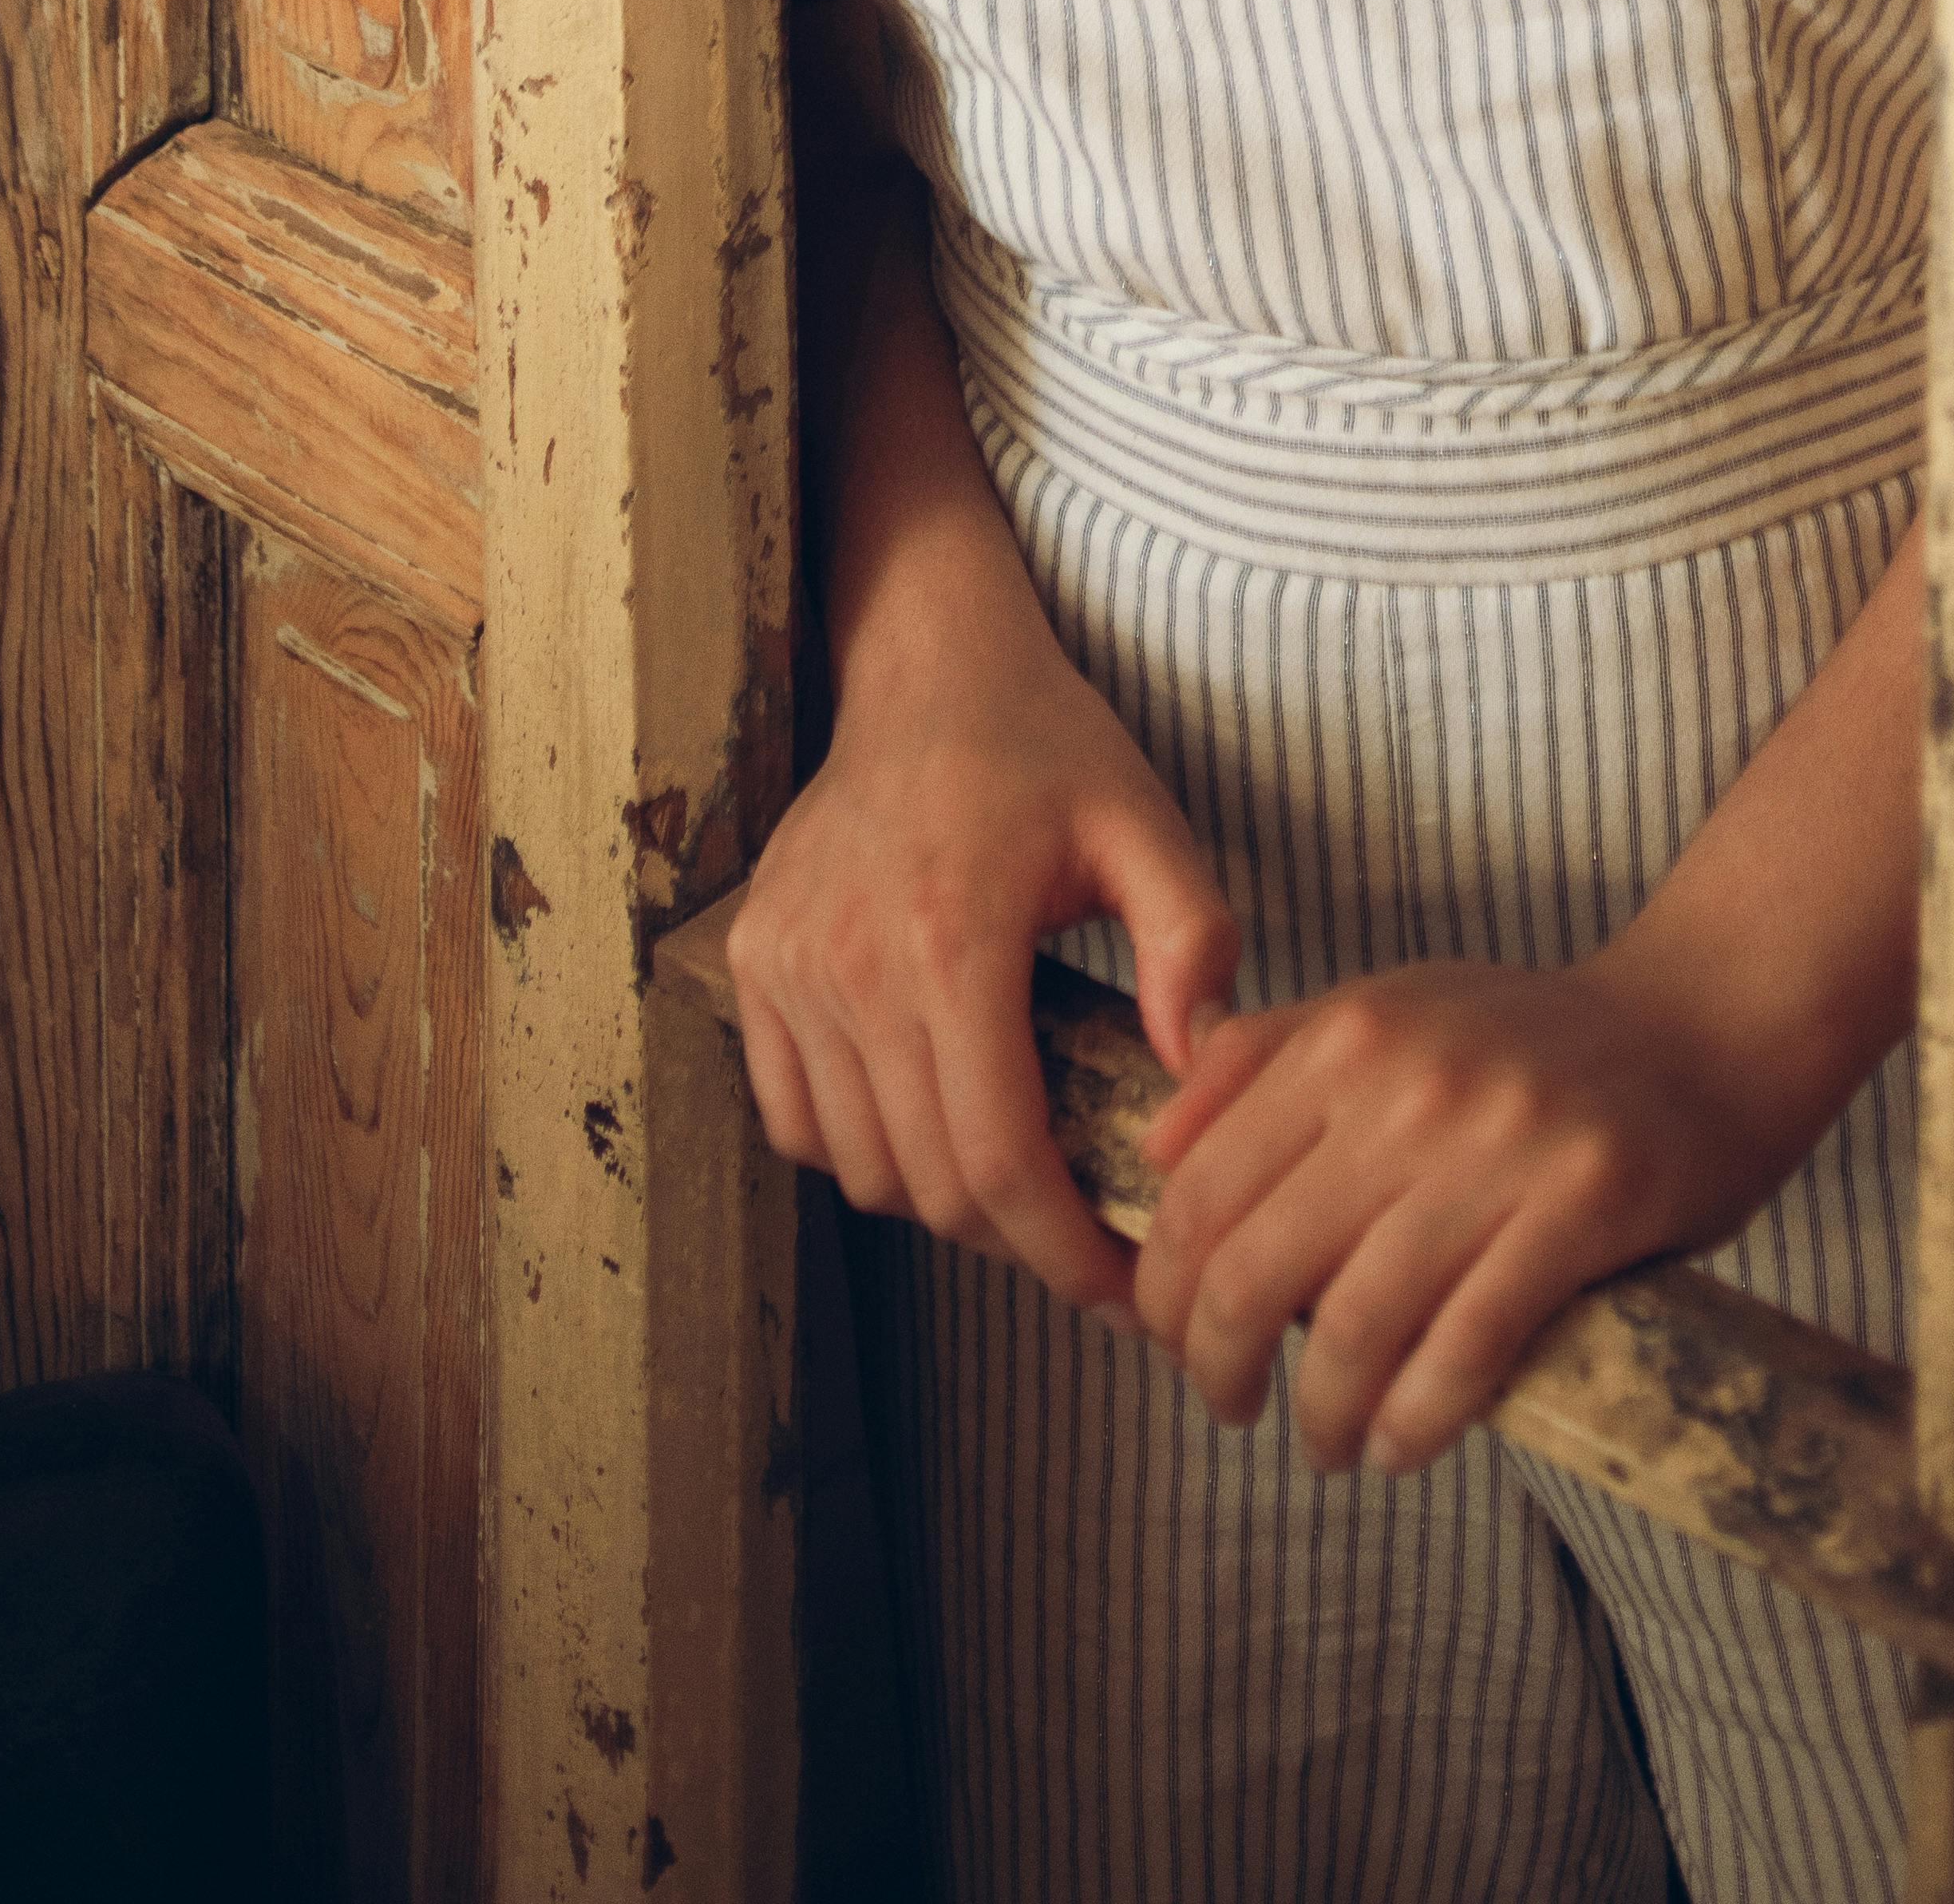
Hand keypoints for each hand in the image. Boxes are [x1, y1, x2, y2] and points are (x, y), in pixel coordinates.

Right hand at [726, 613, 1239, 1319]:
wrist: (925, 665)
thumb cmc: (1048, 747)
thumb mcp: (1150, 826)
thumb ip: (1195, 945)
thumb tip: (1200, 1079)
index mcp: (953, 938)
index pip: (1000, 1162)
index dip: (1066, 1254)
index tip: (1128, 1288)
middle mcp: (852, 965)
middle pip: (932, 1186)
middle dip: (1020, 1239)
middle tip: (1088, 1234)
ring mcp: (788, 967)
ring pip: (861, 1169)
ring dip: (942, 1198)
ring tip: (1016, 1167)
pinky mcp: (753, 963)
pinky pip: (795, 1121)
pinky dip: (861, 1151)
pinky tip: (930, 1112)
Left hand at [1130, 933, 1818, 1475]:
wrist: (1709, 1020)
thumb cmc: (1534, 1040)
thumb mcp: (1392, 1009)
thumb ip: (1268, 1062)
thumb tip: (1154, 1149)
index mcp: (1352, 1033)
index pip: (1201, 1188)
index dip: (1166, 1293)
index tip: (1175, 1345)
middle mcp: (1412, 1081)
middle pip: (1257, 1267)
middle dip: (1219, 1367)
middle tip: (1231, 1408)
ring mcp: (1500, 1143)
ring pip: (1357, 1325)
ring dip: (1325, 1416)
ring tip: (1329, 1444)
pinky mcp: (1584, 1205)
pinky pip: (1467, 1348)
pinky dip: (1418, 1420)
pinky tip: (1404, 1445)